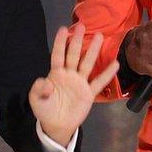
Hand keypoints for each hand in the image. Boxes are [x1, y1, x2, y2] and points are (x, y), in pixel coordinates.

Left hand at [30, 24, 118, 145]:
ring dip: (92, 51)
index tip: (63, 29)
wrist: (57, 125)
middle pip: (73, 55)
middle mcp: (69, 74)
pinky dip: (106, 73)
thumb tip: (44, 81)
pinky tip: (115, 63)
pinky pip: (99, 82)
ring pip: (87, 64)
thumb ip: (38, 90)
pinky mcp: (89, 93)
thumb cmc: (46, 109)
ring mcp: (80, 83)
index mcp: (56, 74)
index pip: (58, 55)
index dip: (60, 43)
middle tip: (82, 26)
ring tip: (99, 36)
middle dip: (77, 41)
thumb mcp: (36, 100)